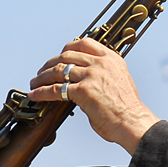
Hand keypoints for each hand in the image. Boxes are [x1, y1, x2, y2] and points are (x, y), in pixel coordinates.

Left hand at [28, 38, 158, 154]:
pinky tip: (35, 95)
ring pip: (58, 70)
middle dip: (50, 63)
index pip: (84, 44)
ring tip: (34, 83)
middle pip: (67, 56)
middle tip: (42, 71)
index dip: (67, 48)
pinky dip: (42, 92)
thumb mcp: (119, 81)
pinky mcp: (82, 91)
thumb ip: (103, 75)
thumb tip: (85, 80)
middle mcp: (100, 63)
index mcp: (111, 59)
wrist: (133, 122)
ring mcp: (91, 75)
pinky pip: (55, 89)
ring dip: (42, 77)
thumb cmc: (128, 108)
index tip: (59, 55)